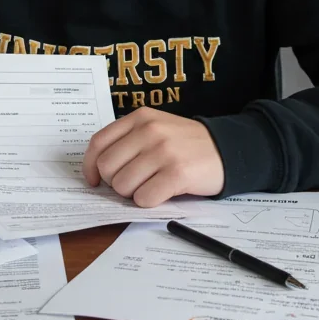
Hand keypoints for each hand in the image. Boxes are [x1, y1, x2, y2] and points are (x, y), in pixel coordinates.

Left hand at [82, 107, 224, 206]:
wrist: (228, 149)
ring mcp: (164, 151)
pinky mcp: (177, 173)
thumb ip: (129, 141)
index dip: (90, 166)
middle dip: (116, 183)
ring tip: (152, 185)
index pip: (98, 143)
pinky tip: (163, 193)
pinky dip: (149, 202)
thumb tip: (98, 171)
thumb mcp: (157, 129)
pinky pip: (144, 198)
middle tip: (136, 183)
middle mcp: (150, 131)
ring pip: (123, 186)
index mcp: (140, 118)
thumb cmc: (186, 145)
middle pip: (107, 168)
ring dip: (134, 194)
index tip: (95, 180)